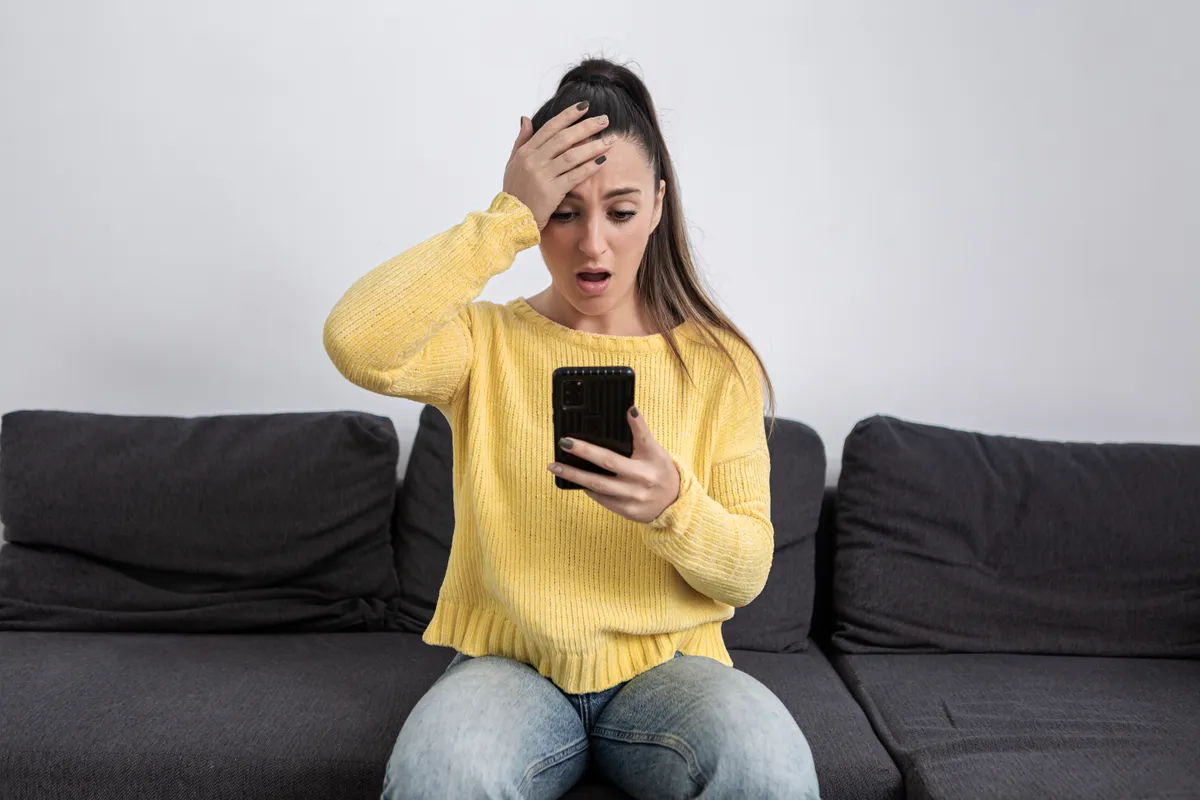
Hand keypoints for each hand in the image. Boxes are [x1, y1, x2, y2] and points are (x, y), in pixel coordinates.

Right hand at [503, 101, 617, 230]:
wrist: (511, 219)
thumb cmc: (514, 192)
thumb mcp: (512, 164)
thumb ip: (521, 141)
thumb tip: (525, 118)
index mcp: (525, 152)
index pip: (550, 128)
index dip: (568, 115)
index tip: (585, 107)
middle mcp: (533, 160)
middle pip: (564, 138)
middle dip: (586, 126)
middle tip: (605, 120)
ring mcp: (542, 176)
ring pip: (572, 155)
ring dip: (593, 146)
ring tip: (610, 140)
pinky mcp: (551, 192)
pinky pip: (574, 176)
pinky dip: (589, 167)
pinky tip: (602, 160)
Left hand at [548, 406, 681, 523]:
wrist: (674, 504)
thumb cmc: (661, 472)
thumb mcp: (656, 451)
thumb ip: (642, 434)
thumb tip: (630, 410)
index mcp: (652, 459)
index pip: (643, 438)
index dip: (636, 424)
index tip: (628, 410)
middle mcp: (642, 477)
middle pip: (608, 462)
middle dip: (583, 452)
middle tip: (564, 443)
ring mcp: (634, 496)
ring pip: (599, 484)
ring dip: (575, 475)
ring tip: (556, 467)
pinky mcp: (627, 510)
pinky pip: (603, 499)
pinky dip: (589, 489)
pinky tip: (577, 482)